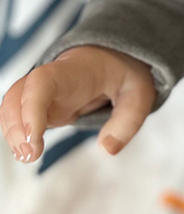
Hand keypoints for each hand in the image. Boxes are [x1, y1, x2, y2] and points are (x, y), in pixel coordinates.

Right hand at [1, 45, 155, 162]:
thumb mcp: (139, 93)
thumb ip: (128, 120)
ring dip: (12, 132)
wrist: (115, 57)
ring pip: (11, 105)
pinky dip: (16, 134)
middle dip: (15, 125)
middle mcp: (51, 79)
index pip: (42, 81)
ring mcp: (43, 92)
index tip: (34, 136)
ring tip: (28, 156)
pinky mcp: (40, 105)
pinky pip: (17, 116)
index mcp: (74, 71)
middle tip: (31, 154)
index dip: (31, 107)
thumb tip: (107, 149)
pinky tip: (28, 152)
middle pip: (17, 94)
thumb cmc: (125, 73)